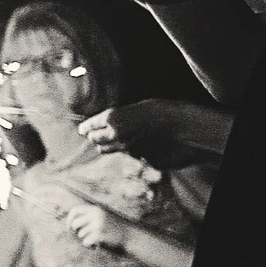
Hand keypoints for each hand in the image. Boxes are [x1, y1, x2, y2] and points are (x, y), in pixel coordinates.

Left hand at [63, 203, 122, 251]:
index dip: (69, 219)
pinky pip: (86, 242)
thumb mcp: (102, 217)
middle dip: (77, 232)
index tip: (69, 227)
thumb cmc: (114, 229)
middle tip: (84, 237)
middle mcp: (96, 215)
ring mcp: (98, 224)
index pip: (75, 210)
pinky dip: (89, 246)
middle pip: (75, 224)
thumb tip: (70, 223)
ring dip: (86, 240)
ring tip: (95, 241)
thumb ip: (89, 217)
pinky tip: (96, 246)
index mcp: (96, 209)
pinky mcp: (100, 234)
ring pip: (81, 234)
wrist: (130, 236)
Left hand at [80, 97, 215, 161]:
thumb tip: (104, 125)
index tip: (82, 130)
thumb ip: (116, 118)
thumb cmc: (159, 110)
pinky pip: (129, 154)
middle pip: (94, 140)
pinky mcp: (137, 158)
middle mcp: (115, 134)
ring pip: (107, 150)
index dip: (85, 128)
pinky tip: (143, 143)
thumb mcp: (133, 108)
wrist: (183, 124)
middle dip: (95, 136)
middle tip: (95, 134)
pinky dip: (131, 150)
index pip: (88, 127)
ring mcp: (127, 149)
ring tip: (115, 139)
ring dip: (109, 145)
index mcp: (111, 117)